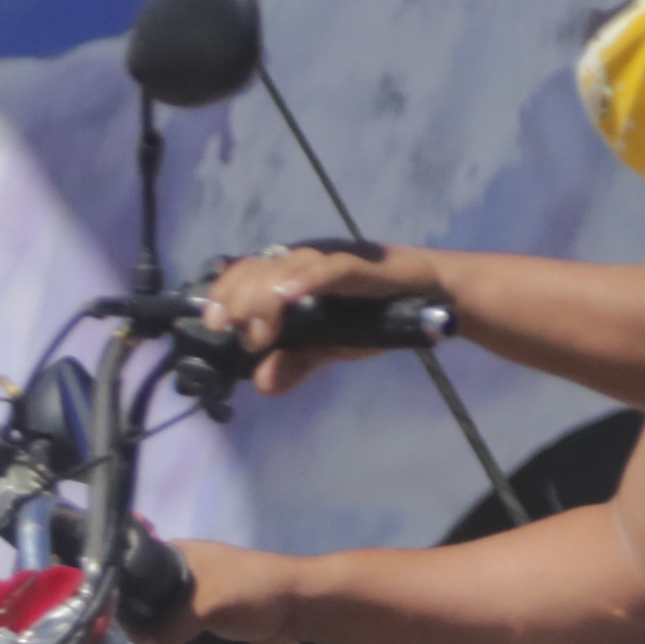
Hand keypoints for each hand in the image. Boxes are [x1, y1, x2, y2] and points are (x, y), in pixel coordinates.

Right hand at [131, 535, 301, 643]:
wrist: (297, 608)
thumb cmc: (251, 593)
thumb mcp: (205, 606)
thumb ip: (169, 628)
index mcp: (179, 557)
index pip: (136, 579)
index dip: (131, 607)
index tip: (137, 631)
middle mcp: (183, 577)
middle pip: (150, 611)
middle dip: (154, 635)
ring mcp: (197, 601)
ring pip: (166, 630)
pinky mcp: (210, 623)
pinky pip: (184, 640)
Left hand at [204, 240, 451, 399]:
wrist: (432, 297)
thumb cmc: (377, 314)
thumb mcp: (331, 346)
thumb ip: (297, 361)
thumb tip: (262, 384)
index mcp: (293, 276)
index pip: (246, 274)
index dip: (223, 293)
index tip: (212, 323)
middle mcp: (306, 260)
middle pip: (257, 268)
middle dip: (238, 299)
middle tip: (237, 333)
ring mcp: (332, 259)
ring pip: (286, 267)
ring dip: (265, 298)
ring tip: (260, 333)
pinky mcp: (362, 264)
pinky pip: (329, 269)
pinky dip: (306, 281)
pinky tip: (289, 299)